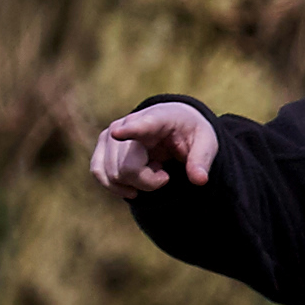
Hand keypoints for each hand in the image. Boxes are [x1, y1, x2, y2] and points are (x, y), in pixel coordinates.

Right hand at [89, 103, 217, 196]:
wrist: (172, 124)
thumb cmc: (190, 133)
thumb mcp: (206, 143)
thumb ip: (202, 160)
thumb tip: (200, 180)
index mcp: (158, 118)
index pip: (142, 126)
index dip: (129, 131)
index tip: (117, 133)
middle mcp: (128, 122)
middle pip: (128, 168)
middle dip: (149, 182)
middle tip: (165, 173)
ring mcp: (111, 133)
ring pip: (113, 174)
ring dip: (135, 183)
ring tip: (151, 169)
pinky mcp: (102, 145)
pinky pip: (98, 173)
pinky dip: (116, 186)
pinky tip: (133, 184)